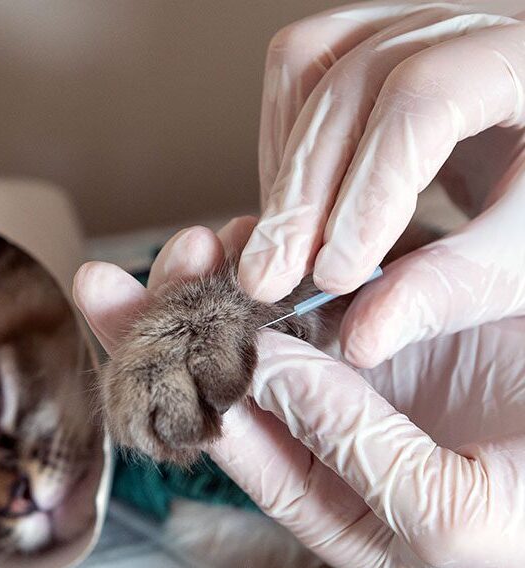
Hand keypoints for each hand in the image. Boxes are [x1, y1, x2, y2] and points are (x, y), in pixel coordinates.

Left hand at [74, 219, 524, 567]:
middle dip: (168, 327)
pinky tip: (256, 230)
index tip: (136, 331)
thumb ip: (347, 444)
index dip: (168, 384)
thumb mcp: (439, 509)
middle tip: (124, 276)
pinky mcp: (389, 324)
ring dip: (220, 282)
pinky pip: (319, 286)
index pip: (220, 438)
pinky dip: (284, 258)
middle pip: (219, 380)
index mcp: (317, 495)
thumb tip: (256, 373)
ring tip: (196, 241)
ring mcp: (353, 373)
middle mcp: (319, 433)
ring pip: (262, 323)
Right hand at [240, 0, 524, 367]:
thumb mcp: (524, 254)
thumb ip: (450, 289)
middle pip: (348, 84)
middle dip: (299, 195)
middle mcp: (461, 26)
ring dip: (281, 164)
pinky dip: (281, 142)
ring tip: (282, 245)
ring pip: (308, 63)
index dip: (367, 192)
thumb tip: (362, 336)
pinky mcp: (375, 49)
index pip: (423, 102)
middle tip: (270, 279)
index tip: (335, 275)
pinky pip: (300, 71)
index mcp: (522, 57)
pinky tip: (292, 205)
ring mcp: (410, 29)